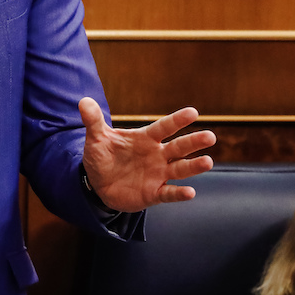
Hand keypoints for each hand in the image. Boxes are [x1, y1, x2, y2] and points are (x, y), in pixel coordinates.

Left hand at [79, 97, 215, 212]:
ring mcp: (158, 174)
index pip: (164, 127)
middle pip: (178, 147)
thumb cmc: (103, 157)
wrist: (97, 184)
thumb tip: (83, 101)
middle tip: (210, 136)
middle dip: (193, 142)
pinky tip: (190, 192)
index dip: (177, 120)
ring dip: (193, 166)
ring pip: (180, 169)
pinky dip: (179, 193)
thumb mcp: (96, 139)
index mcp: (145, 139)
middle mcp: (157, 155)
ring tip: (208, 162)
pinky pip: (169, 193)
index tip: (193, 112)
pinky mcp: (154, 193)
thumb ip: (93, 121)